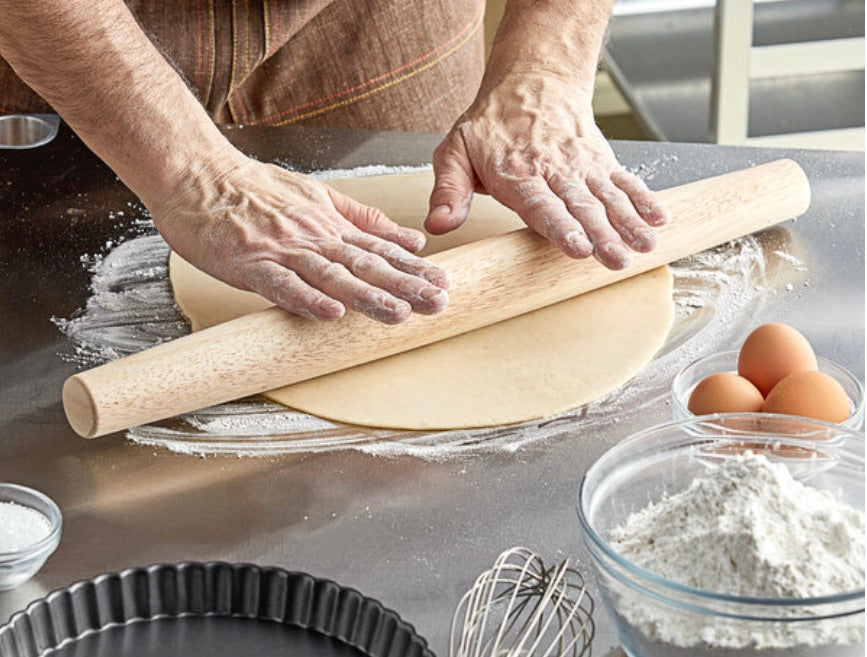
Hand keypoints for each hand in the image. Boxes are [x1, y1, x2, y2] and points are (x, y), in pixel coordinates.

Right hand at [150, 156, 449, 323]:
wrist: (198, 175)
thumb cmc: (253, 188)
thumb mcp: (318, 195)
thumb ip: (364, 219)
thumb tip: (410, 237)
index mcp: (330, 224)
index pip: (380, 249)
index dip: (413, 268)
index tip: (443, 282)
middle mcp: (314, 237)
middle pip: (366, 264)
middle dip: (405, 285)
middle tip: (438, 302)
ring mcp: (283, 251)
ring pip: (332, 276)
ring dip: (367, 295)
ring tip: (399, 313)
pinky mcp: (252, 264)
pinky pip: (283, 286)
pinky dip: (307, 300)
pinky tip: (331, 314)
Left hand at [425, 73, 668, 269]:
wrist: (532, 82)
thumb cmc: (489, 126)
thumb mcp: (454, 152)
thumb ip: (448, 191)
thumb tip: (438, 225)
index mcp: (516, 174)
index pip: (541, 206)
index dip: (560, 227)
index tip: (578, 247)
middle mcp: (554, 171)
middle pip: (581, 206)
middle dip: (602, 235)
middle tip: (617, 260)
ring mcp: (582, 167)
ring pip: (608, 197)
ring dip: (628, 223)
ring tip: (645, 247)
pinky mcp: (601, 163)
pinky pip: (625, 181)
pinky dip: (644, 199)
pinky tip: (659, 219)